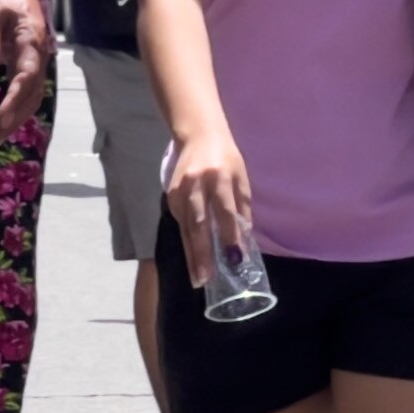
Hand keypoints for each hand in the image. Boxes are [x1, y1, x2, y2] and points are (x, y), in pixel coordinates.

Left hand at [0, 0, 53, 133]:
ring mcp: (38, 58)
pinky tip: (3, 119)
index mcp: (30, 40)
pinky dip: (17, 107)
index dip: (12, 102)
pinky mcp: (31, 60)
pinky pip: (29, 89)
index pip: (25, 78)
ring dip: (15, 118)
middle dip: (12, 120)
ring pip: (33, 95)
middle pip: (32, 95)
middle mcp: (40, 53)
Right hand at [164, 124, 252, 287]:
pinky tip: (191, 258)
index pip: (225, 211)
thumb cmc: (226, 158)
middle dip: (203, 253)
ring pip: (186, 227)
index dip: (229, 235)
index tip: (234, 259)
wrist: (198, 134)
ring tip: (197, 277)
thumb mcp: (241, 178)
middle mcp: (197, 184)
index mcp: (221, 177)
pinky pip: (179, 222)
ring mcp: (181, 189)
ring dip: (191, 254)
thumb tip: (242, 240)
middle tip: (206, 278)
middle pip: (200, 223)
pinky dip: (186, 241)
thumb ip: (241, 208)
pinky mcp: (171, 194)